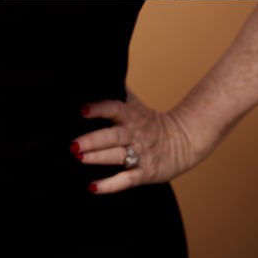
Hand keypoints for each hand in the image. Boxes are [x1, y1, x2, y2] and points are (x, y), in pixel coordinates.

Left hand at [69, 85, 210, 194]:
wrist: (184, 142)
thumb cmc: (151, 123)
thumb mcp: (136, 104)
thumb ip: (118, 91)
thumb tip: (100, 71)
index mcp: (132, 115)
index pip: (113, 108)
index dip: (98, 109)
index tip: (81, 109)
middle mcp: (134, 134)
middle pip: (112, 136)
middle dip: (92, 140)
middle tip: (72, 144)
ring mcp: (140, 154)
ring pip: (117, 156)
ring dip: (98, 158)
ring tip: (79, 158)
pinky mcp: (145, 173)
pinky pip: (126, 180)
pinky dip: (110, 185)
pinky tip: (93, 187)